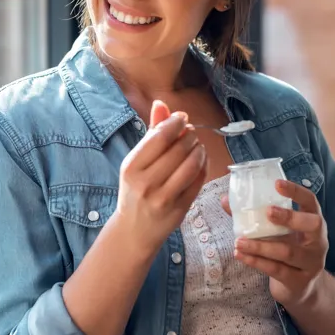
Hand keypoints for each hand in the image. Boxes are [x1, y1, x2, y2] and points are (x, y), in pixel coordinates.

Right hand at [115, 100, 207, 252]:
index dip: (176, 124)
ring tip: (196, 146)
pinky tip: (201, 161)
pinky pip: (198, 181)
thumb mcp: (136, 162)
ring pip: (191, 165)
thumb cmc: (135, 190)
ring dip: (198, 150)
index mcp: (131, 167)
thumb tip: (161, 104)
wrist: (134, 230)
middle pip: (178, 150)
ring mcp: (164, 198)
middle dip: (189, 136)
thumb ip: (150, 132)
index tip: (183, 119)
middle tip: (191, 134)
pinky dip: (203, 166)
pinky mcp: (180, 208)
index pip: (159, 137)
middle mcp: (146, 183)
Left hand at [221, 179, 328, 307]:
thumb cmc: (286, 249)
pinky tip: (240, 255)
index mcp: (313, 222)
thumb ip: (254, 216)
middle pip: (312, 225)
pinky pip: (277, 270)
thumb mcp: (277, 232)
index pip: (310, 201)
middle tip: (267, 212)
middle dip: (290, 217)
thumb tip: (225, 200)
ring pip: (288, 252)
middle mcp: (318, 241)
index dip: (296, 192)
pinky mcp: (299, 281)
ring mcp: (311, 262)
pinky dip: (256, 262)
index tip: (277, 184)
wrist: (300, 287)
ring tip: (239, 241)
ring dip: (260, 246)